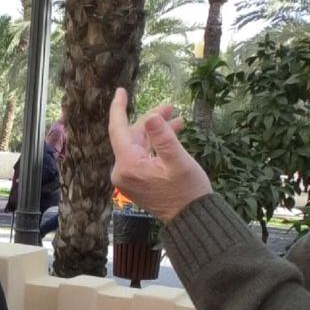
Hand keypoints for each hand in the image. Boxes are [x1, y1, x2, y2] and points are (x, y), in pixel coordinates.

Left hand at [108, 88, 212, 222]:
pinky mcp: (137, 181)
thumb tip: (150, 118)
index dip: (119, 107)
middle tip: (170, 107)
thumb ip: (164, 138)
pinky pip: (143, 155)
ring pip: (139, 145)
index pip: (118, 129)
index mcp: (128, 165)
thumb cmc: (187, 191)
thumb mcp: (178, 161)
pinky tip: (173, 134)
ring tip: (177, 119)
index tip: (120, 91)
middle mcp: (123, 171)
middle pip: (132, 136)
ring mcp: (129, 177)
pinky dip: (156, 144)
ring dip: (156, 131)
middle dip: (151, 120)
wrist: (191, 218)